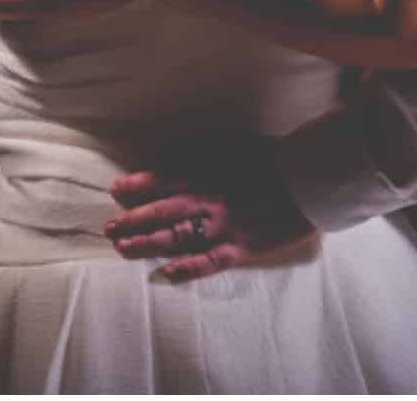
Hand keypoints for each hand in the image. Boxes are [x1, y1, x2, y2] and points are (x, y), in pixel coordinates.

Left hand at [102, 135, 316, 281]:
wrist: (308, 181)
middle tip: (108, 227)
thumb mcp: (230, 143)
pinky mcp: (241, 249)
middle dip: (131, 220)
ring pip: (175, 238)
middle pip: (160, 212)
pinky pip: (208, 262)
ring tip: (123, 248)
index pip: (161, 180)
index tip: (115, 190)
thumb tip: (168, 154)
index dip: (135, 186)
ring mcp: (222, 227)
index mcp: (206, 173)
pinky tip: (165, 274)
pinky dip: (185, 269)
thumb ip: (199, 151)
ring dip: (146, 244)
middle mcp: (207, 200)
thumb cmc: (271, 159)